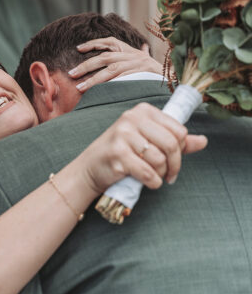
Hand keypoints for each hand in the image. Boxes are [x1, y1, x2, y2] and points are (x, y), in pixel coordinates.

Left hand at [68, 37, 162, 91]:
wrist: (175, 79)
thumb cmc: (156, 72)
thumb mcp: (147, 60)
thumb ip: (141, 53)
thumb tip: (144, 47)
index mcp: (130, 50)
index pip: (109, 41)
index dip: (93, 43)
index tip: (78, 49)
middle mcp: (132, 55)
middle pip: (104, 57)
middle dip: (86, 65)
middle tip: (71, 74)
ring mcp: (136, 64)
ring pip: (110, 69)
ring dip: (93, 79)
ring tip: (80, 87)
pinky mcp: (141, 74)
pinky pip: (121, 80)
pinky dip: (109, 85)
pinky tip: (98, 92)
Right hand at [80, 103, 206, 193]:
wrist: (90, 168)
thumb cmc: (121, 153)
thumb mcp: (148, 141)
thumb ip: (175, 140)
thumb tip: (203, 141)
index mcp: (143, 111)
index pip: (179, 130)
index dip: (182, 149)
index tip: (174, 161)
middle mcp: (131, 119)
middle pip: (172, 144)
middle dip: (175, 165)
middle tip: (171, 175)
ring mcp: (122, 135)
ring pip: (160, 159)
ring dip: (162, 174)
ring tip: (156, 177)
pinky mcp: (117, 154)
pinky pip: (147, 172)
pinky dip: (153, 182)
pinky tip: (149, 182)